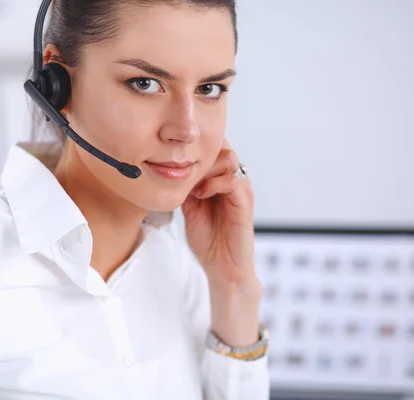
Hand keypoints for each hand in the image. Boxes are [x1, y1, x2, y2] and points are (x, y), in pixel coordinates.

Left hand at [181, 138, 260, 346]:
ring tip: (193, 187)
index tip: (176, 158)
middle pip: (222, 146)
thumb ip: (185, 187)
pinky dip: (214, 183)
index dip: (196, 148)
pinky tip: (200, 194)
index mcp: (221, 179)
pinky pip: (232, 180)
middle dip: (201, 155)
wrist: (221, 266)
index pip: (213, 148)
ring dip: (207, 167)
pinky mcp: (244, 202)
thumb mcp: (189, 207)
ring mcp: (241, 189)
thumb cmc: (208, 239)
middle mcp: (233, 179)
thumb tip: (169, 169)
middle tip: (184, 171)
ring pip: (228, 158)